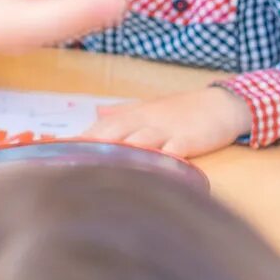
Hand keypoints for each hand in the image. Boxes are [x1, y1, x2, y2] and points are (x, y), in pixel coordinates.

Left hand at [82, 85, 250, 159]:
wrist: (223, 104)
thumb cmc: (184, 110)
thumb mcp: (150, 108)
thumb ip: (123, 113)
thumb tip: (96, 115)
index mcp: (133, 116)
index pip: (99, 128)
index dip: (78, 141)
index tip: (56, 154)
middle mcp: (145, 122)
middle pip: (112, 135)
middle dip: (90, 150)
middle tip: (67, 166)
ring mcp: (166, 131)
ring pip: (137, 143)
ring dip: (118, 156)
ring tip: (97, 171)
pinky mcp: (187, 141)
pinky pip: (170, 153)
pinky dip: (158, 162)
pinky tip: (146, 174)